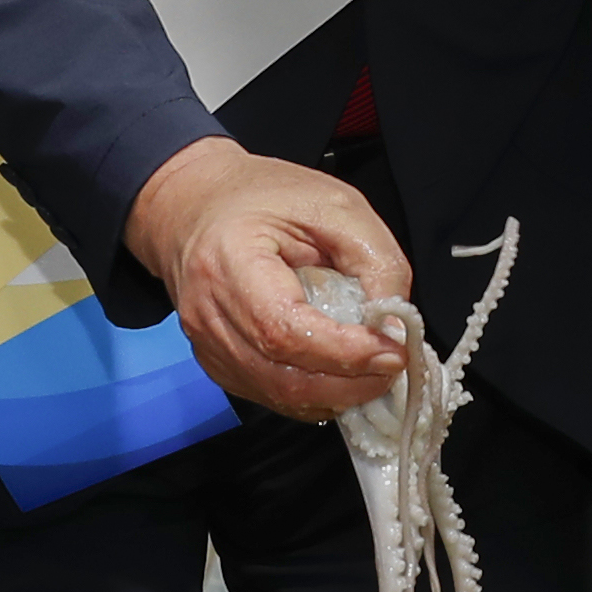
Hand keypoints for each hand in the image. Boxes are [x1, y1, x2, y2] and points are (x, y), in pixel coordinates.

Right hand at [124, 141, 412, 419]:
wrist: (196, 204)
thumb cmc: (263, 197)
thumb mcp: (336, 205)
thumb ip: (375, 259)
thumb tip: (396, 324)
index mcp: (229, 264)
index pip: (285, 330)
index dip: (345, 351)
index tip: (393, 348)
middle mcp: (208, 314)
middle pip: (283, 376)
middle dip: (350, 383)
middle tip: (394, 366)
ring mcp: (208, 346)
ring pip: (280, 395)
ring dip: (338, 395)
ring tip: (375, 371)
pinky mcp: (218, 364)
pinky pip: (272, 395)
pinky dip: (316, 393)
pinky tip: (343, 375)